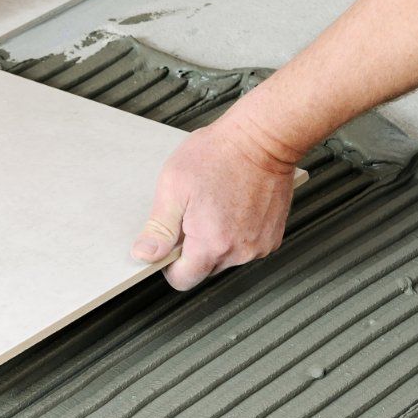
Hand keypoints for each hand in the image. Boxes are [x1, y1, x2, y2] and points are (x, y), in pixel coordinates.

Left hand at [131, 117, 297, 290]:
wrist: (263, 137)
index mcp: (211, 244)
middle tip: (194, 214)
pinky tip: (234, 207)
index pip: (183, 280)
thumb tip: (145, 255)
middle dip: (194, 249)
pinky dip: (237, 233)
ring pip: (226, 258)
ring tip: (216, 206)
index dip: (170, 264)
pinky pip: (245, 247)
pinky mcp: (272, 236)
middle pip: (205, 270)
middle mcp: (239, 251)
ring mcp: (259, 245)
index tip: (171, 242)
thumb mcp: (174, 186)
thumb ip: (159, 228)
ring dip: (216, 241)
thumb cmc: (220, 154)